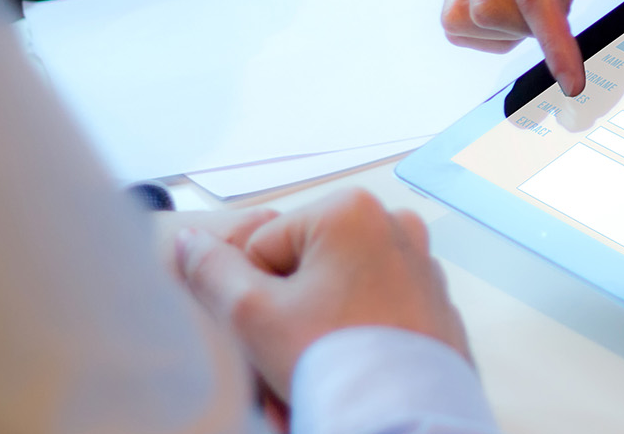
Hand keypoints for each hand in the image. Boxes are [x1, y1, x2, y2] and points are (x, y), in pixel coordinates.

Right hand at [175, 189, 469, 400]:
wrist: (408, 420)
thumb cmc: (337, 363)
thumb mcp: (251, 314)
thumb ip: (211, 270)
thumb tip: (190, 242)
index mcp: (350, 210)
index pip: (262, 246)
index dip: (253, 296)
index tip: (272, 330)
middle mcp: (394, 226)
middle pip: (303, 269)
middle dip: (288, 315)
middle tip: (291, 357)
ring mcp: (420, 264)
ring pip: (337, 294)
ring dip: (317, 331)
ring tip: (319, 369)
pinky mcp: (433, 302)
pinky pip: (373, 314)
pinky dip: (355, 338)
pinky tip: (351, 370)